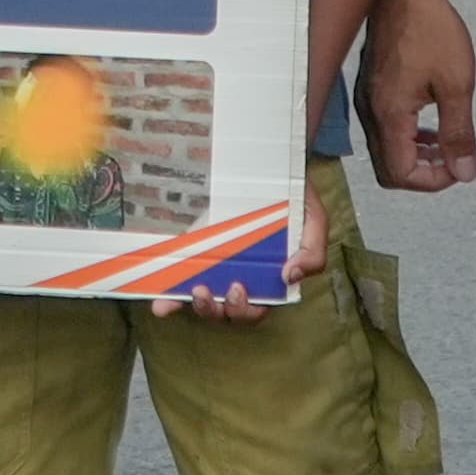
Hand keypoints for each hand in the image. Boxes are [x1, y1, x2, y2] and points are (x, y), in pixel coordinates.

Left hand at [155, 177, 322, 321]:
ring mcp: (219, 263)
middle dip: (215, 310)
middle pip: (227, 310)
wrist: (276, 164)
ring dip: (193, 304)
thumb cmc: (297, 197)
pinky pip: (183, 276)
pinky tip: (160, 304)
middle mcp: (243, 276)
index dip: (245, 310)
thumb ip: (313, 251)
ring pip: (205, 298)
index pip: (256, 308)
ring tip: (191, 290)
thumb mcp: (314, 220)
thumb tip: (291, 276)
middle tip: (207, 293)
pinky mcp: (200, 247)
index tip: (238, 289)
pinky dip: (171, 296)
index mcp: (269, 278)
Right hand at [359, 0, 475, 190]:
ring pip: (385, 148)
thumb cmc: (427, 26)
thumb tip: (464, 170)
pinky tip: (428, 118)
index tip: (458, 165)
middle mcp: (371, 111)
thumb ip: (459, 133)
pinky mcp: (369, 86)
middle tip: (452, 158)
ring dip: (415, 153)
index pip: (402, 173)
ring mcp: (366, 98)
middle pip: (388, 168)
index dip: (433, 180)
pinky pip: (383, 126)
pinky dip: (406, 133)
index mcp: (389, 115)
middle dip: (423, 172)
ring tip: (445, 140)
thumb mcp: (456, 84)